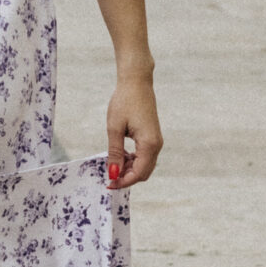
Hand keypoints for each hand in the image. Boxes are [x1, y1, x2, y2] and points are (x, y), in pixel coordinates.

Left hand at [106, 72, 161, 190]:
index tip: (109, 184)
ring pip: (145, 165)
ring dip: (129, 169)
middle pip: (143, 173)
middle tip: (109, 175)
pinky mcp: (152, 137)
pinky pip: (145, 156)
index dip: (123, 181)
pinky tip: (120, 155)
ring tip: (112, 163)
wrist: (136, 82)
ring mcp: (156, 141)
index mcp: (149, 144)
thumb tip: (113, 173)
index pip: (138, 174)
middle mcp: (156, 145)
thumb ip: (115, 153)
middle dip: (127, 177)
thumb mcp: (114, 128)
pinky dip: (133, 160)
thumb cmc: (124, 101)